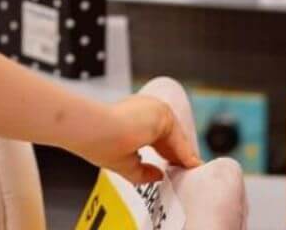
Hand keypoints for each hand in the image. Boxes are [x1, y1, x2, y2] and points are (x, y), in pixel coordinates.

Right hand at [73, 96, 202, 183]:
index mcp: (130, 121)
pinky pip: (179, 137)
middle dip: (178, 156)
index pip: (156, 139)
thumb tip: (159, 175)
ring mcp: (153, 110)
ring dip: (185, 155)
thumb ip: (143, 171)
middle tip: (187, 172)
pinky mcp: (161, 113)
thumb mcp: (123, 163)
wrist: (93, 129)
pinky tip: (191, 165)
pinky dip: (186, 153)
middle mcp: (143, 113)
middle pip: (169, 138)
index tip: (175, 169)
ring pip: (176, 137)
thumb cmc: (98, 143)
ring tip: (192, 171)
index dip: (167, 156)